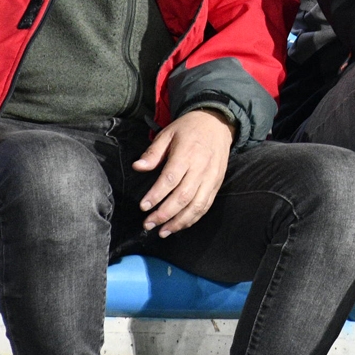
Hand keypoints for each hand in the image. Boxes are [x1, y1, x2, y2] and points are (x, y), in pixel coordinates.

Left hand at [131, 108, 233, 236]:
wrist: (217, 123)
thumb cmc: (189, 129)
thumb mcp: (168, 133)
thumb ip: (153, 152)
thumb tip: (137, 167)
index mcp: (186, 153)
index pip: (170, 179)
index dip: (156, 195)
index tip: (143, 206)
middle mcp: (200, 168)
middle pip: (183, 196)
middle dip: (164, 214)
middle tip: (148, 224)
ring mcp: (211, 178)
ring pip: (196, 205)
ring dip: (179, 221)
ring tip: (163, 231)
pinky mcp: (217, 184)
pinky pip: (205, 205)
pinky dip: (193, 218)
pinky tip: (180, 225)